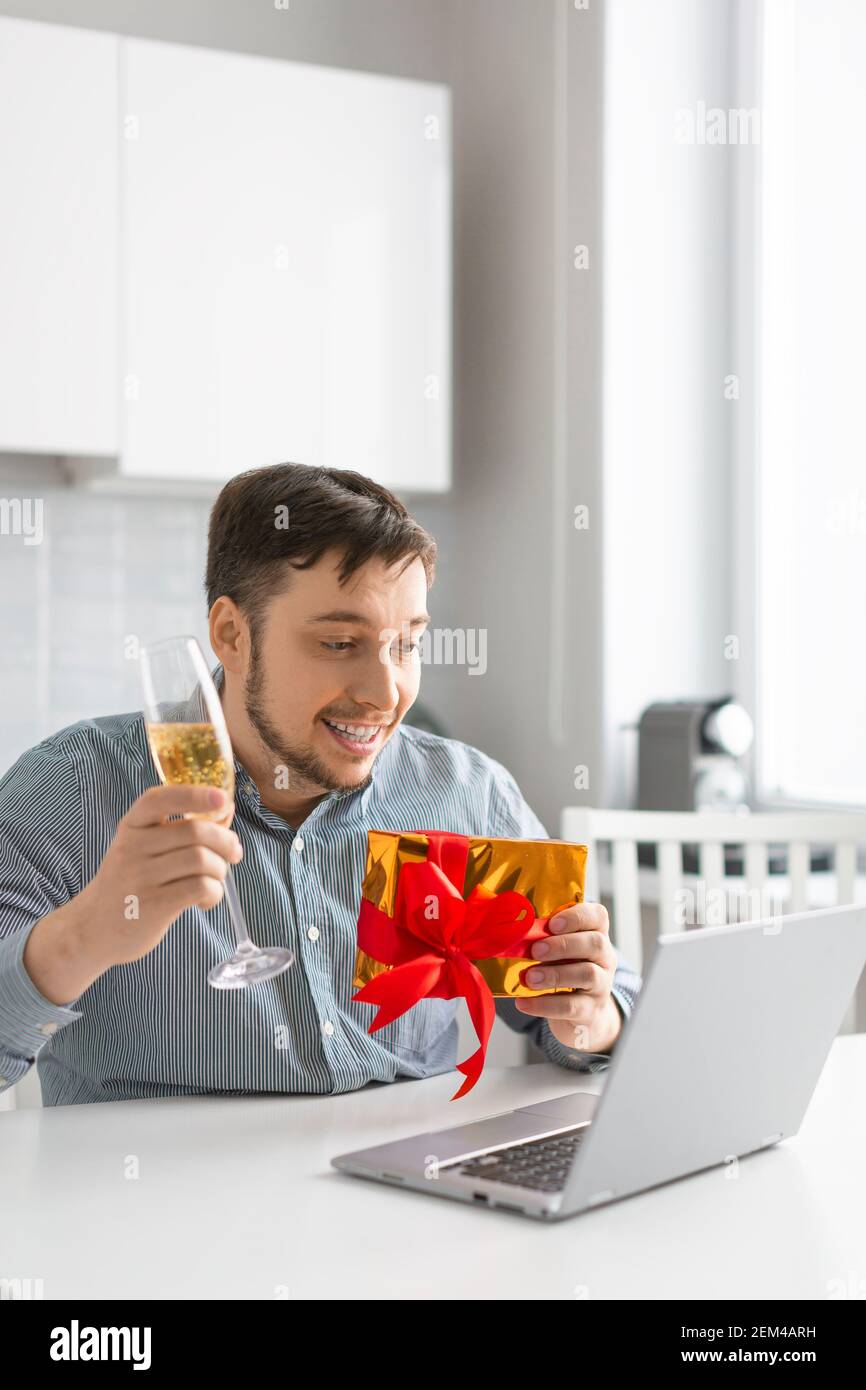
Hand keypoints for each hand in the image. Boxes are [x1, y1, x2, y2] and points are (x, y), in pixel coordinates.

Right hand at [24, 785, 242, 1003]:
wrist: (93, 928)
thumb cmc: (130, 882)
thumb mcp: (144, 849)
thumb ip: (181, 829)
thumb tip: (226, 808)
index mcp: (131, 826)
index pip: (158, 799)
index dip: (192, 795)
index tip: (221, 799)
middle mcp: (131, 848)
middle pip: (195, 832)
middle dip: (226, 842)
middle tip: (233, 854)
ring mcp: (140, 877)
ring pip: (202, 860)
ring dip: (220, 871)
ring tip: (214, 880)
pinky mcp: (152, 905)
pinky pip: (200, 888)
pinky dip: (213, 893)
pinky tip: (204, 900)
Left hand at [514, 902, 621, 1054]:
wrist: (585, 1016)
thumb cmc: (566, 973)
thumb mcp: (561, 953)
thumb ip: (545, 939)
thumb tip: (513, 932)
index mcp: (596, 935)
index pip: (598, 916)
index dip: (577, 916)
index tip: (552, 923)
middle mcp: (605, 958)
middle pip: (595, 944)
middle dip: (563, 944)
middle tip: (535, 950)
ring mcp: (602, 985)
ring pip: (588, 974)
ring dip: (554, 974)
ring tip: (529, 978)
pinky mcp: (591, 1011)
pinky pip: (571, 1006)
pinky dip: (544, 1004)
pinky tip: (523, 1002)